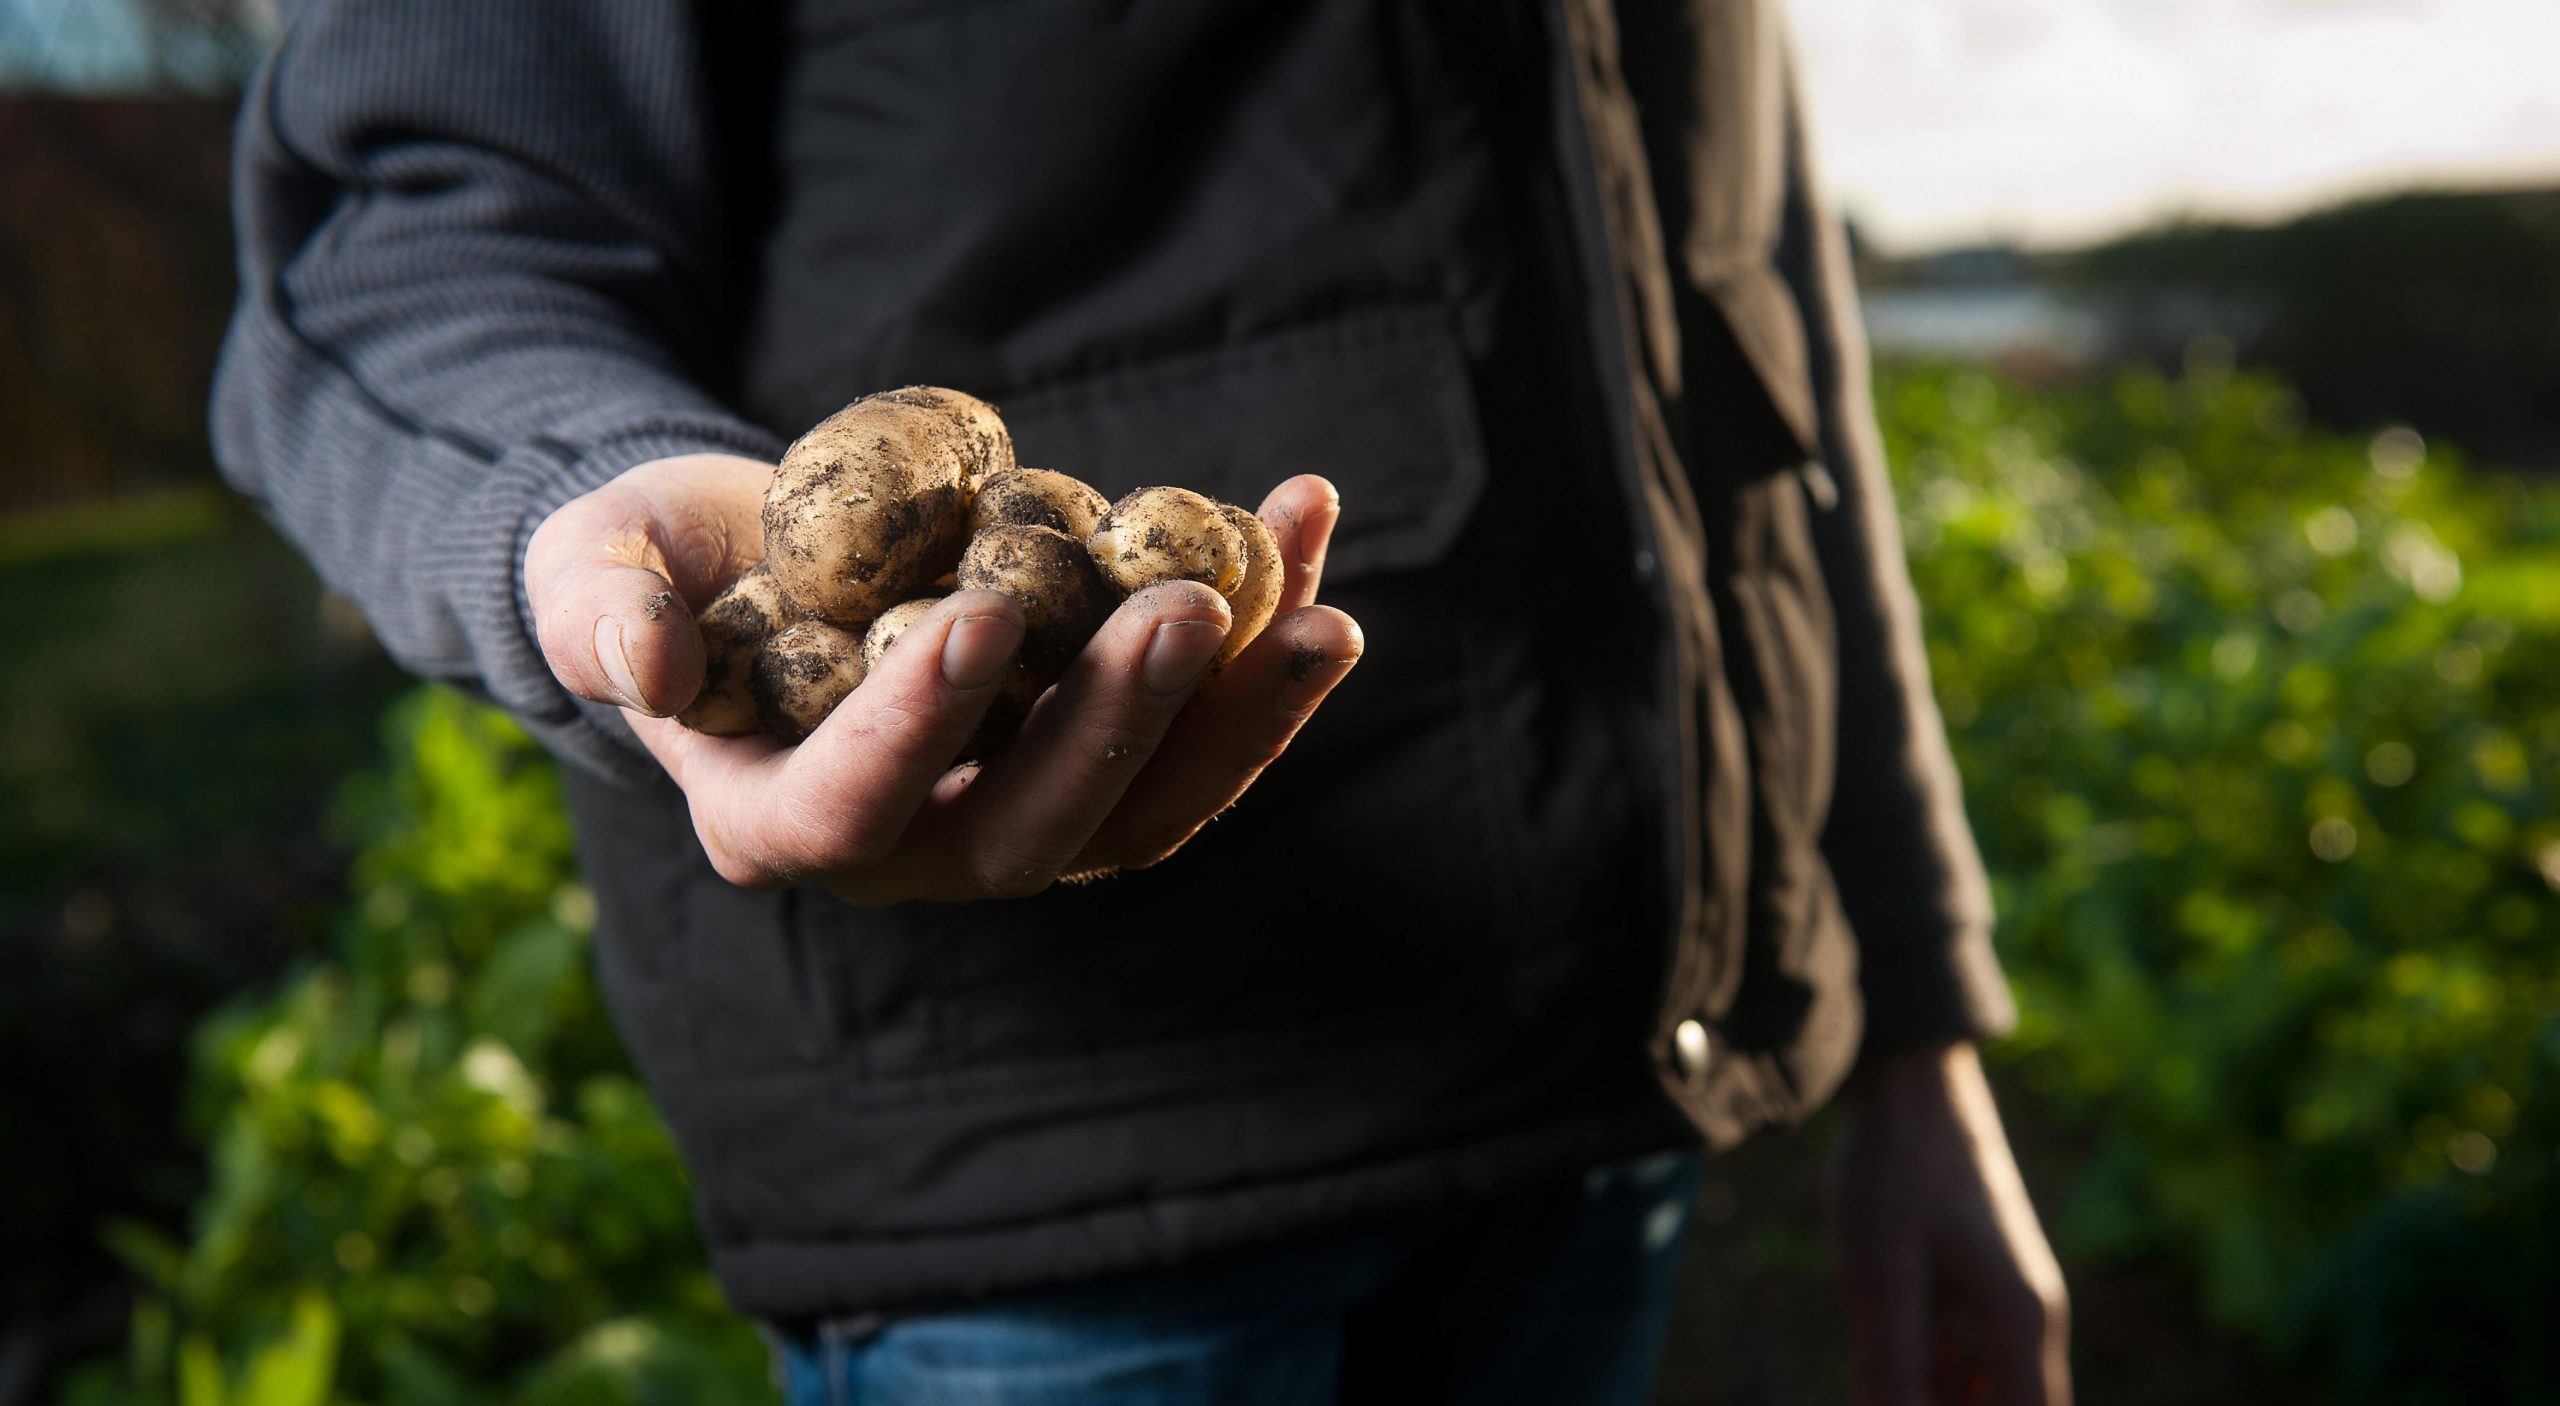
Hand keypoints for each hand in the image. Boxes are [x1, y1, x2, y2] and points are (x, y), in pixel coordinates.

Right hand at [524, 452, 1362, 903]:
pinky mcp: (1091, 757)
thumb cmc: (649, 566)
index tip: (986, 613)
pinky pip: (1191, 731)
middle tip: (1194, 607)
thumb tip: (646, 664)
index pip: (850, 806)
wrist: (744, 557)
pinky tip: (1305, 523)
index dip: (918, 726)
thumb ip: (601, 616)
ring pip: (1145, 810)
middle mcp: (911, 847)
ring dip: (1238, 718)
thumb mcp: (592, 571)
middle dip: (1121, 726)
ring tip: (1323, 614)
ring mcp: (1014, 811)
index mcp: (776, 819)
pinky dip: (1259, 646)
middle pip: (1035, 831)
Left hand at [1831, 1041, 2070, 1405]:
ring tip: (1876, 1381)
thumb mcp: (1881, 1278)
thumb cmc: (1897, 1171)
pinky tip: (1874, 1369)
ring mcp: (1999, 1298)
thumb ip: (1891, 1368)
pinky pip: (1954, 1351)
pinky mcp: (1969, 1280)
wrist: (1908, 1081)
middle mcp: (2025, 1319)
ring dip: (1932, 1394)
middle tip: (1885, 1392)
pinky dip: (1921, 1372)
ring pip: (1975, 1384)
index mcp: (2020, 1326)